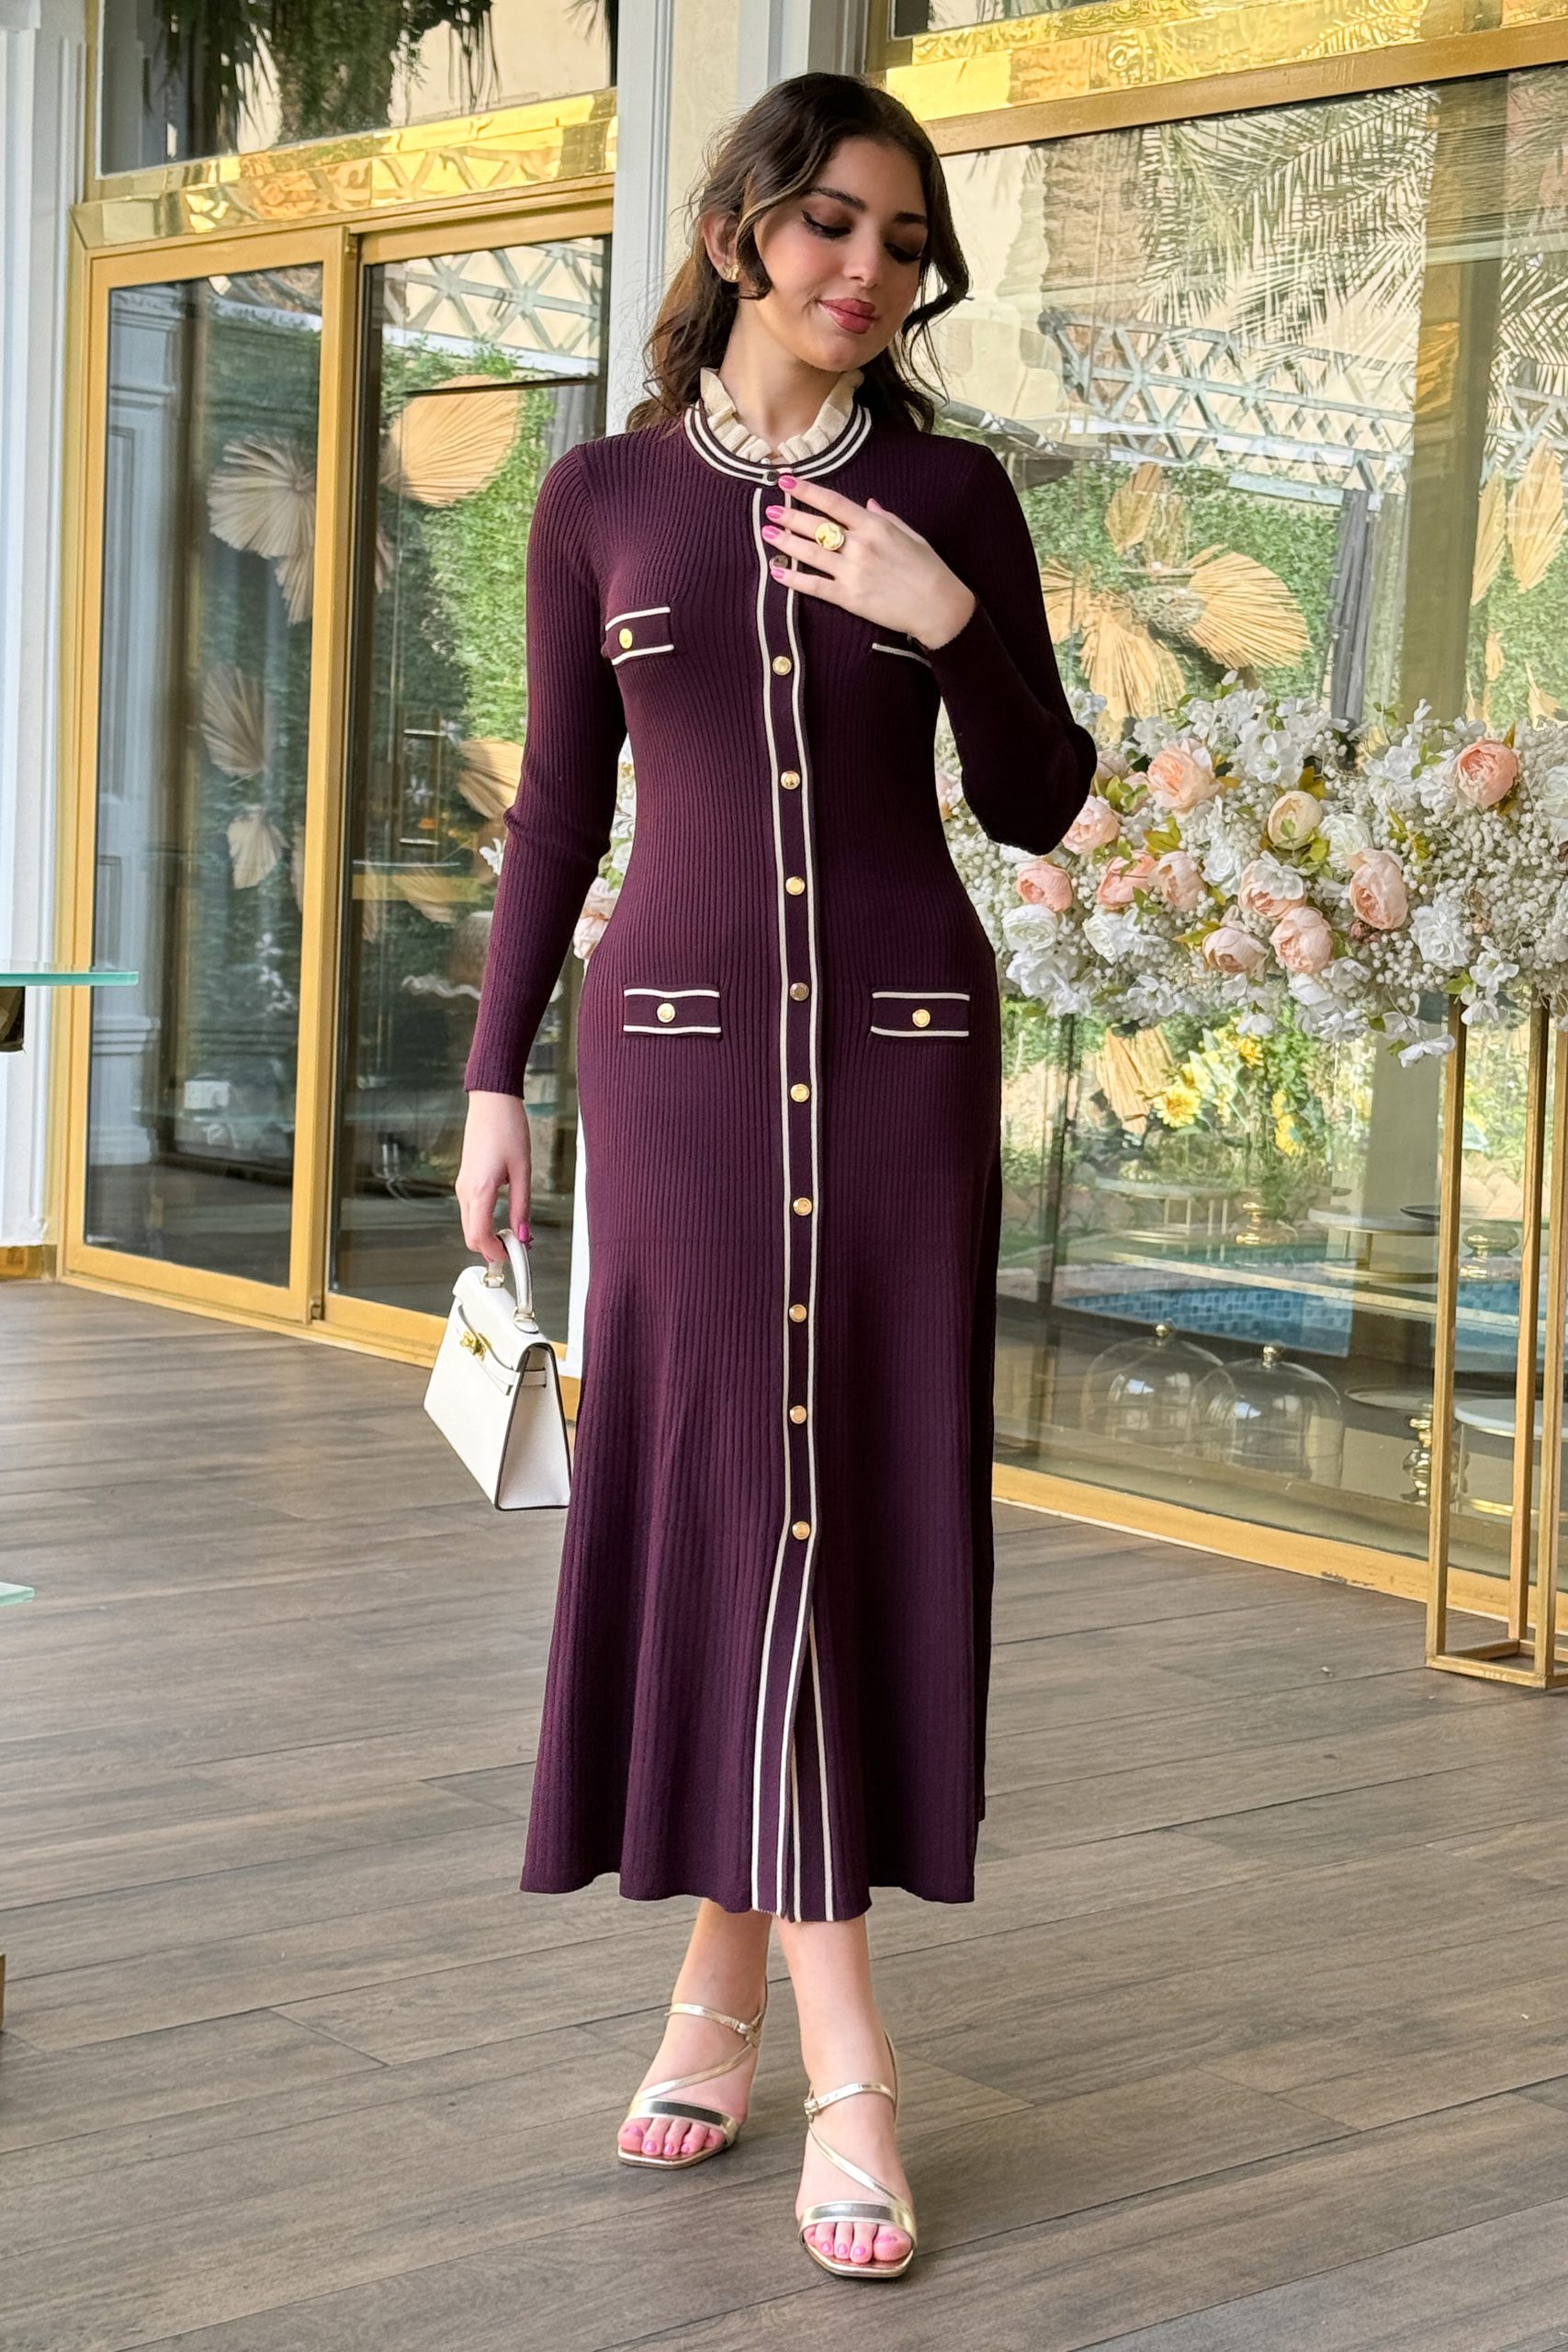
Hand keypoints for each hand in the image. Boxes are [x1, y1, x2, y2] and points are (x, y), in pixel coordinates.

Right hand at [456, 1090, 532, 1265]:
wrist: (492, 1101)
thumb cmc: (507, 1128)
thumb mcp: (523, 1172)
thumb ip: (522, 1207)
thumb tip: (523, 1235)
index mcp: (479, 1190)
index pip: (478, 1236)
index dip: (495, 1253)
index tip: (513, 1257)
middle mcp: (465, 1190)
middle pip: (470, 1235)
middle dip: (491, 1248)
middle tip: (518, 1249)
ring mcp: (462, 1186)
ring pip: (470, 1225)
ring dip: (489, 1235)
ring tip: (516, 1233)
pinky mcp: (466, 1180)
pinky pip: (471, 1211)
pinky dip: (485, 1221)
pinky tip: (504, 1217)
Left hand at [762, 475, 975, 650]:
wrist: (938, 606)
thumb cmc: (928, 569)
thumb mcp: (910, 534)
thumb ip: (885, 518)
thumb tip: (866, 504)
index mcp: (874, 526)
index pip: (833, 503)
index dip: (806, 491)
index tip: (787, 482)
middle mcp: (860, 545)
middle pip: (816, 526)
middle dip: (789, 515)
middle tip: (770, 509)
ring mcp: (852, 572)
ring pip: (810, 553)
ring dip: (785, 541)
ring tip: (767, 533)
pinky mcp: (849, 597)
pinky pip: (814, 586)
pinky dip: (793, 579)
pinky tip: (777, 571)